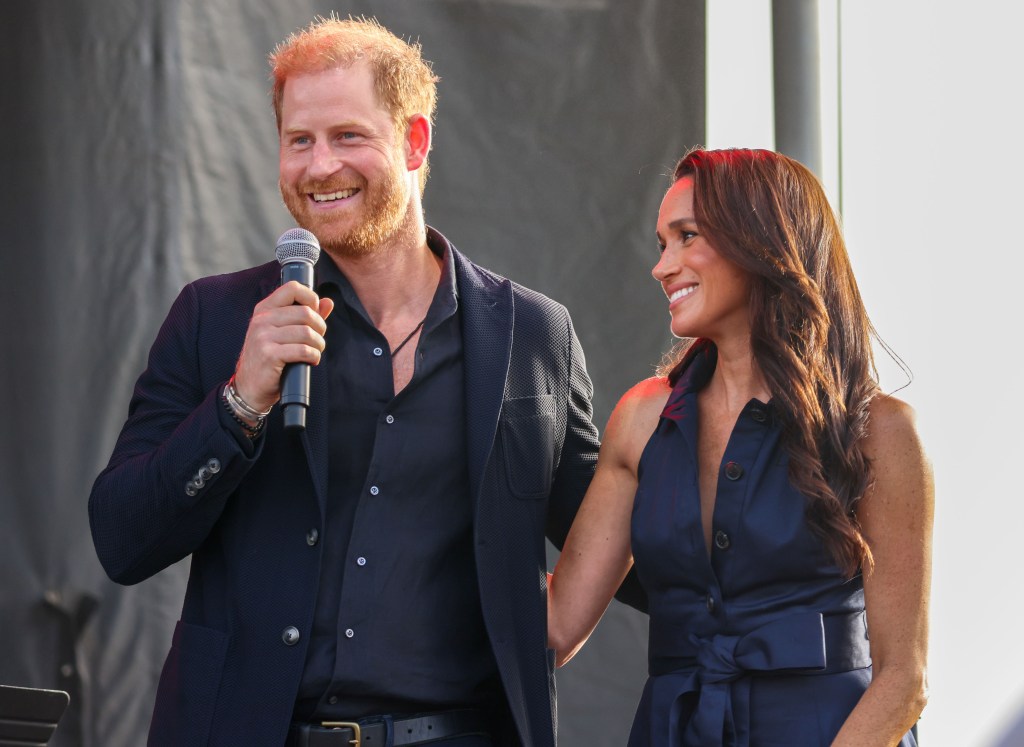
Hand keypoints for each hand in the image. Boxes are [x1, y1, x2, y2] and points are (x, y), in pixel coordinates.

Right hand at [232, 281, 333, 412]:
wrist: (249, 387)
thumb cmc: (269, 358)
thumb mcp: (283, 333)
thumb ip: (306, 317)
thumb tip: (328, 302)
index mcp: (265, 309)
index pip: (292, 288)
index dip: (311, 298)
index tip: (315, 313)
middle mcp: (262, 320)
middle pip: (305, 312)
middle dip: (320, 327)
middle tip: (318, 339)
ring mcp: (263, 337)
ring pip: (306, 332)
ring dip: (318, 344)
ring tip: (315, 351)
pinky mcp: (269, 355)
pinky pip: (303, 350)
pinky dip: (313, 356)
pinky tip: (311, 360)